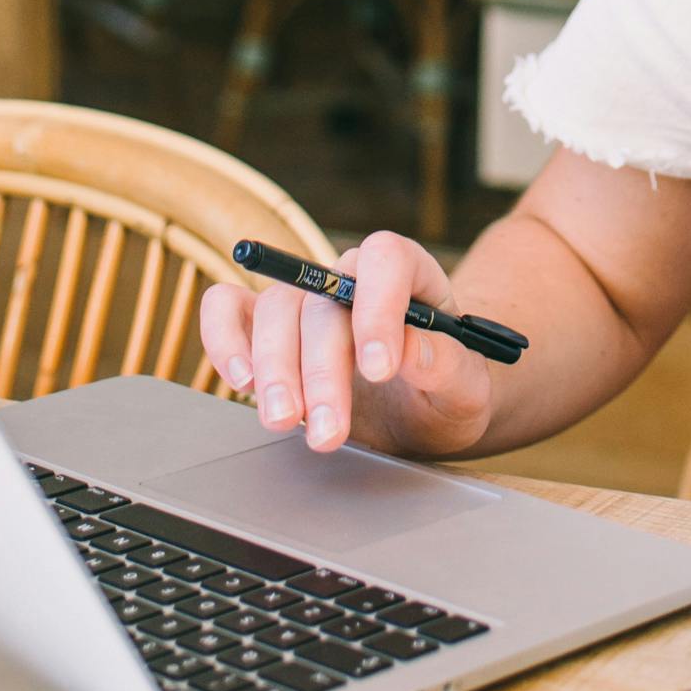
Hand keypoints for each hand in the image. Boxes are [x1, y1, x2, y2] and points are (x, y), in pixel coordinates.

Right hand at [197, 230, 497, 460]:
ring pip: (275, 308)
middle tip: (328, 431)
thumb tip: (412, 349)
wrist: (418, 415)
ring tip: (286, 422)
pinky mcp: (264, 329)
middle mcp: (351, 279)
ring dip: (275, 370)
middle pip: (323, 299)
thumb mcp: (465, 391)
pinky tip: (241, 383)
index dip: (379, 307)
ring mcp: (304, 301)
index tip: (379, 369)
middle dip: (322, 370)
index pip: (388, 259)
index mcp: (411, 276)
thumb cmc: (443, 393)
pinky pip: (227, 308)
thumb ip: (447, 367)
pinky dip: (224, 340)